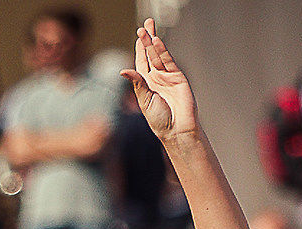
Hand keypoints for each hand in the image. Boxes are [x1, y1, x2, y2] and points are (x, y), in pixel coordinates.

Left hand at [122, 20, 197, 143]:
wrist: (177, 131)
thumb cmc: (160, 120)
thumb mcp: (144, 100)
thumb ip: (137, 83)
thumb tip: (123, 70)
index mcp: (146, 83)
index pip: (142, 61)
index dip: (140, 47)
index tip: (139, 34)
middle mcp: (157, 77)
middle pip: (151, 54)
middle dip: (148, 39)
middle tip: (146, 24)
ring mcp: (168, 77)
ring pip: (159, 55)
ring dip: (153, 42)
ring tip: (148, 28)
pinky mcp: (178, 78)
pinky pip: (169, 61)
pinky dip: (163, 51)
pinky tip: (157, 41)